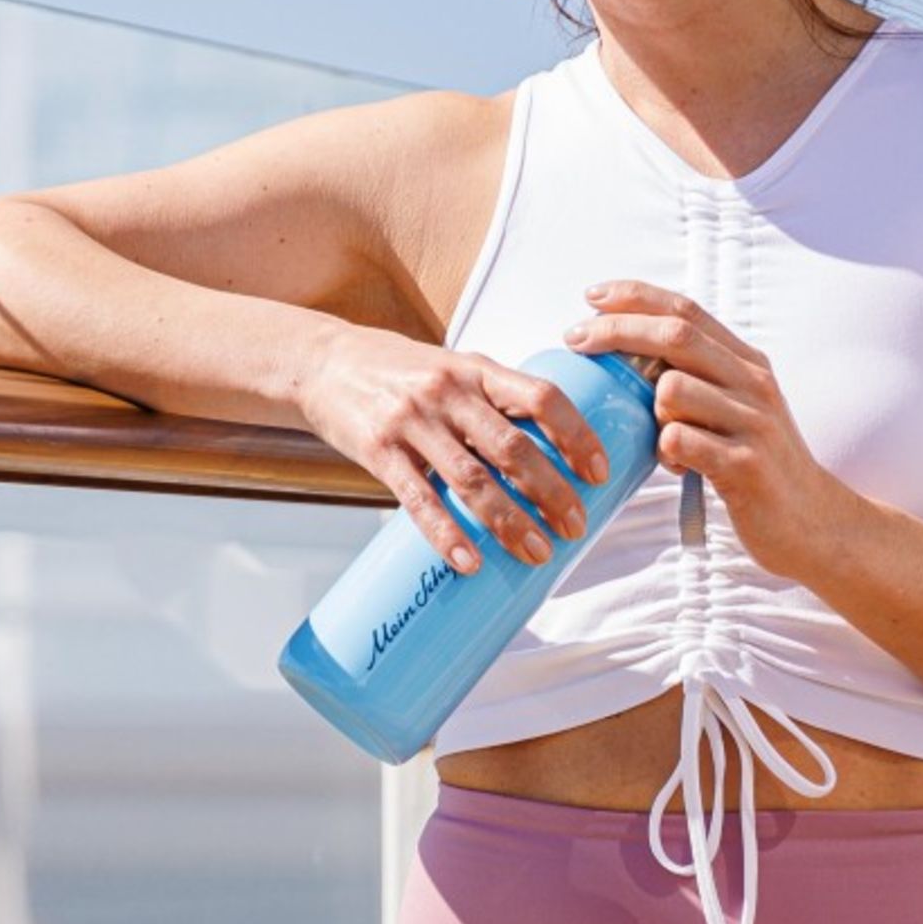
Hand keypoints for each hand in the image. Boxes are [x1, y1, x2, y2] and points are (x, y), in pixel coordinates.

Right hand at [294, 320, 616, 576]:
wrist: (322, 362)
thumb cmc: (399, 370)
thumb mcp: (453, 368)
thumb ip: (494, 401)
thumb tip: (550, 450)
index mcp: (476, 369)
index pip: (541, 397)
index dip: (576, 435)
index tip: (599, 472)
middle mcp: (448, 391)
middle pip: (513, 447)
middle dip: (551, 491)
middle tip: (575, 527)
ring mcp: (412, 421)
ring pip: (472, 478)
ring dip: (509, 520)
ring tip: (536, 553)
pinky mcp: (379, 450)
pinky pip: (418, 499)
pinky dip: (447, 533)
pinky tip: (469, 561)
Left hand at [565, 279, 853, 583]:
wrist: (813, 521)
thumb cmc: (760, 463)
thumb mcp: (740, 407)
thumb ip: (700, 377)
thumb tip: (632, 354)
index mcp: (748, 363)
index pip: (686, 309)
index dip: (635, 297)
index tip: (593, 297)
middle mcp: (754, 383)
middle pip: (674, 334)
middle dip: (616, 331)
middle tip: (575, 341)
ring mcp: (753, 423)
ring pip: (671, 389)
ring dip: (651, 412)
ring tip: (664, 438)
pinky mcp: (745, 465)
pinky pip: (678, 440)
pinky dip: (665, 451)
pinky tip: (678, 466)